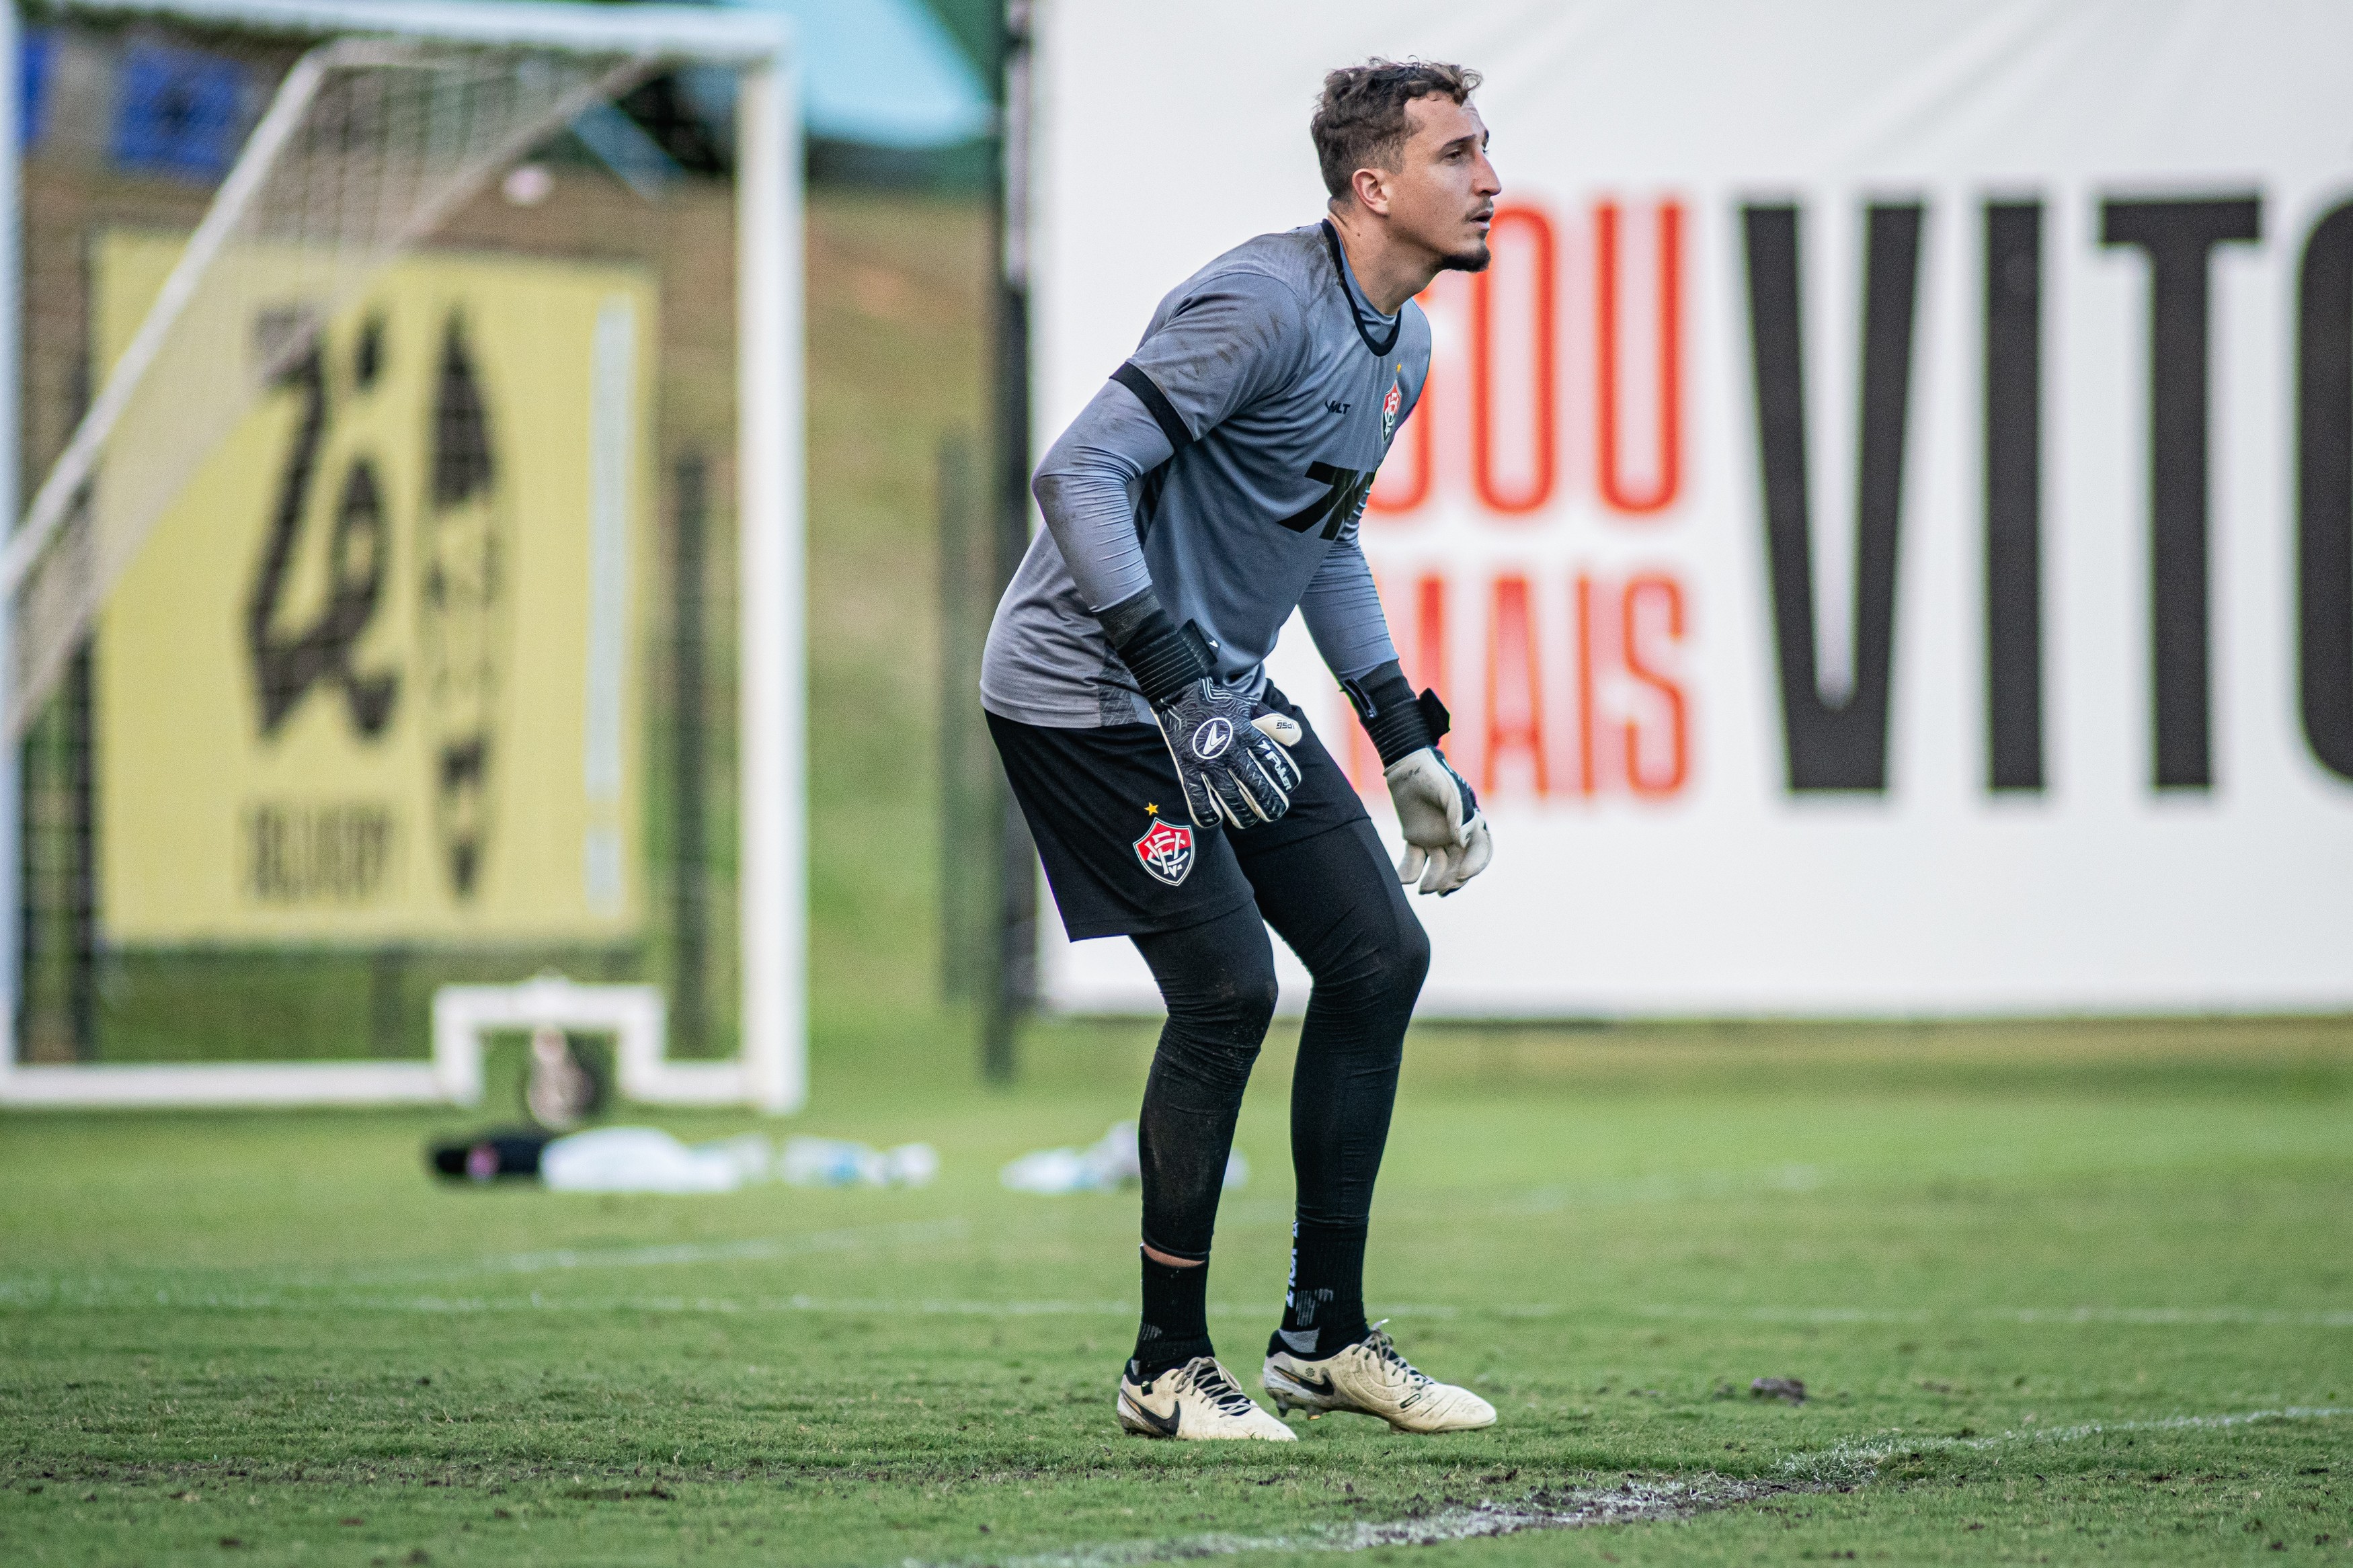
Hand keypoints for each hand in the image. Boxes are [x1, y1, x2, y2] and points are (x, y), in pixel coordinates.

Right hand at [1154, 680, 1302, 828]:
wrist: (1180, 694)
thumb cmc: (1218, 701)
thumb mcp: (1249, 704)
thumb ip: (1274, 722)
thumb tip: (1296, 739)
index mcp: (1247, 732)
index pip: (1273, 761)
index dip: (1286, 778)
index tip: (1289, 788)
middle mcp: (1230, 749)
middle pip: (1255, 785)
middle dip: (1269, 804)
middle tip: (1275, 814)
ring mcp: (1207, 761)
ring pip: (1230, 797)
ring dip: (1243, 815)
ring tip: (1249, 821)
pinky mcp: (1187, 768)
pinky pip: (1198, 799)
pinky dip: (1208, 815)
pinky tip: (1215, 821)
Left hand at [1384, 747, 1492, 894]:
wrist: (1407, 765)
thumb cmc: (1433, 775)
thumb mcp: (1450, 791)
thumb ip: (1459, 814)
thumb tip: (1463, 842)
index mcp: (1471, 823)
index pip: (1480, 851)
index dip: (1474, 866)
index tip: (1462, 876)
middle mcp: (1455, 834)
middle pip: (1458, 864)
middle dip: (1451, 879)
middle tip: (1438, 889)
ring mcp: (1435, 837)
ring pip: (1438, 866)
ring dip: (1432, 880)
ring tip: (1421, 889)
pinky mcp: (1415, 838)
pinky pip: (1414, 860)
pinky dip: (1408, 871)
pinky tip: (1402, 880)